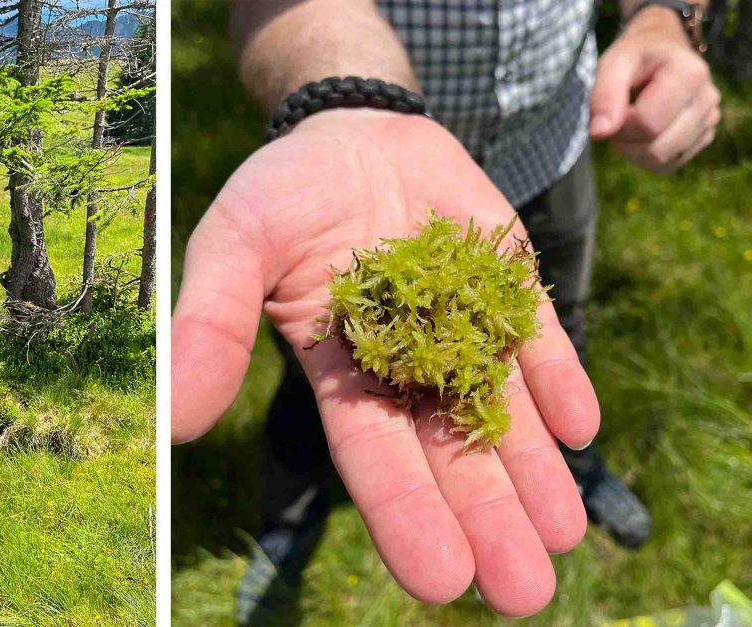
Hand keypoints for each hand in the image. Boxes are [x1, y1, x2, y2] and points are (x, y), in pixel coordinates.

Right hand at [172, 109, 598, 616]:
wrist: (349, 130)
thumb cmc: (281, 193)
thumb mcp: (233, 246)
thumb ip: (211, 328)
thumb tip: (173, 424)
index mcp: (340, 373)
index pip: (374, 456)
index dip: (405, 516)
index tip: (440, 582)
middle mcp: (407, 365)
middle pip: (449, 453)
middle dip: (486, 519)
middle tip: (522, 591)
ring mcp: (464, 326)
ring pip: (503, 412)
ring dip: (534, 474)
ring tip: (565, 536)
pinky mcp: (508, 285)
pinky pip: (538, 340)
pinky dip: (558, 381)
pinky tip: (579, 429)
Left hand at [589, 6, 719, 173]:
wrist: (662, 50)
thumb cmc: (635, 56)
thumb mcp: (613, 64)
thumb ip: (603, 96)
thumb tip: (599, 134)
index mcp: (690, 74)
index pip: (647, 124)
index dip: (618, 125)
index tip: (612, 108)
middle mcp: (708, 99)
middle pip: (656, 149)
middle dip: (625, 141)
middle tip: (618, 117)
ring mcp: (710, 121)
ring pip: (661, 161)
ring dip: (634, 150)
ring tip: (631, 122)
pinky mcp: (704, 138)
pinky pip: (668, 165)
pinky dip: (646, 157)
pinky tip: (644, 133)